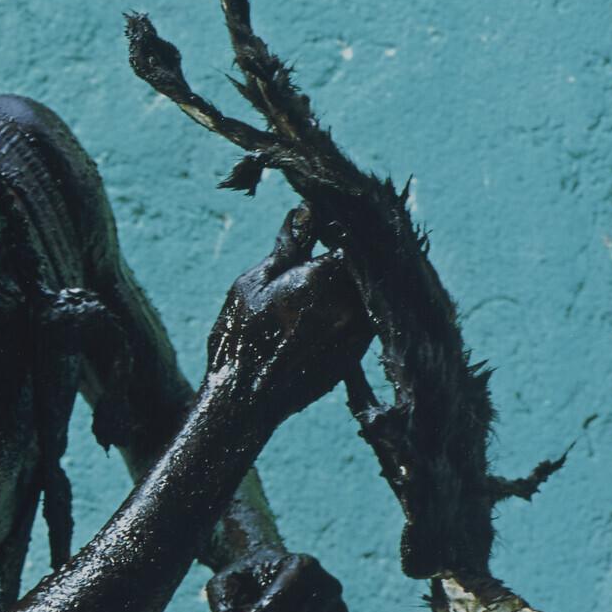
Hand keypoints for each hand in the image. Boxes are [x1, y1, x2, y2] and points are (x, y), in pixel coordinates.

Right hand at [205, 210, 372, 431]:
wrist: (245, 401)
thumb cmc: (241, 338)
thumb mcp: (255, 282)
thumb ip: (288, 245)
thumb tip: (308, 210)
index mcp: (327, 275)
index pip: (352, 233)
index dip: (340, 224)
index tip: (326, 221)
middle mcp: (353, 301)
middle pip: (367, 261)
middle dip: (352, 249)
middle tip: (331, 242)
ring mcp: (360, 328)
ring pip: (370, 288)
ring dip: (356, 277)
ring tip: (330, 275)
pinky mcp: (358, 350)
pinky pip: (367, 314)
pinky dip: (356, 303)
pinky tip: (335, 303)